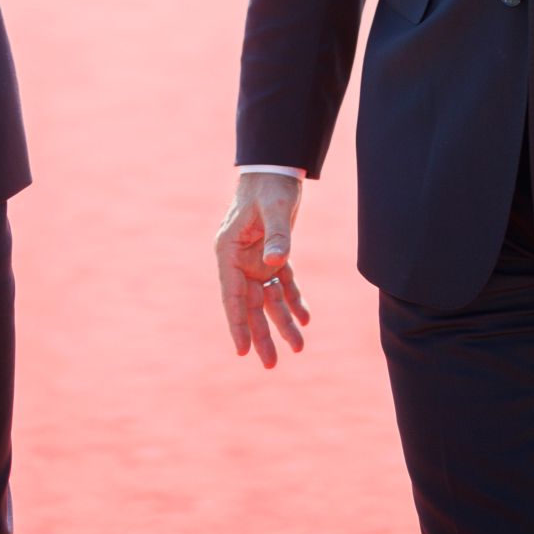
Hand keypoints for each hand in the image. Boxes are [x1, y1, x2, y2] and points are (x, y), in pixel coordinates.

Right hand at [214, 172, 309, 367]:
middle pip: (250, 304)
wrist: (276, 168)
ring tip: (298, 348)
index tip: (242, 351)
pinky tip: (306, 318)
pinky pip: (282, 284)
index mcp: (228, 250)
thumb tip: (277, 264)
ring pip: (268, 298)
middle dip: (260, 334)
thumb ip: (278, 235)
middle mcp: (239, 260)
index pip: (232, 295)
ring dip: (282, 322)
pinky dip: (293, 300)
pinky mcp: (272, 253)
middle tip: (270, 365)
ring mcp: (255, 258)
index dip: (237, 324)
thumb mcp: (274, 208)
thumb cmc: (269, 186)